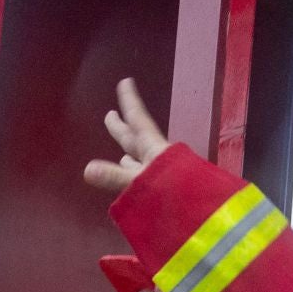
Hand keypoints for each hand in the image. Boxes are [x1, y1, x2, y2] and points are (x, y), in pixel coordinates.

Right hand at [83, 78, 173, 194]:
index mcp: (152, 148)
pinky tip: (132, 178)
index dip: (130, 101)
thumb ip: (115, 177)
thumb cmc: (175, 189)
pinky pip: (143, 176)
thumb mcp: (142, 182)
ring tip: (121, 154)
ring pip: (139, 159)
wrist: (205, 209)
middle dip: (121, 128)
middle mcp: (156, 156)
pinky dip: (134, 174)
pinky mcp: (164, 188)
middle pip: (134, 139)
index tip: (126, 82)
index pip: (138, 120)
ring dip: (128, 154)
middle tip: (110, 114)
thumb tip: (87, 170)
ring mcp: (161, 171)